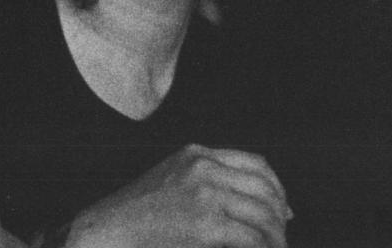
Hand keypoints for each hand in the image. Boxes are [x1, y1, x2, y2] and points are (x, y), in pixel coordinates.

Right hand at [64, 146, 289, 247]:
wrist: (109, 229)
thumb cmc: (139, 214)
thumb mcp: (172, 180)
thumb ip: (207, 181)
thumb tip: (255, 204)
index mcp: (197, 153)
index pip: (256, 163)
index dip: (276, 188)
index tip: (282, 210)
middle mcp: (205, 167)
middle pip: (265, 187)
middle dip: (280, 214)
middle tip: (282, 236)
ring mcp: (206, 194)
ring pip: (264, 214)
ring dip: (277, 236)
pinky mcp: (206, 225)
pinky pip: (252, 238)